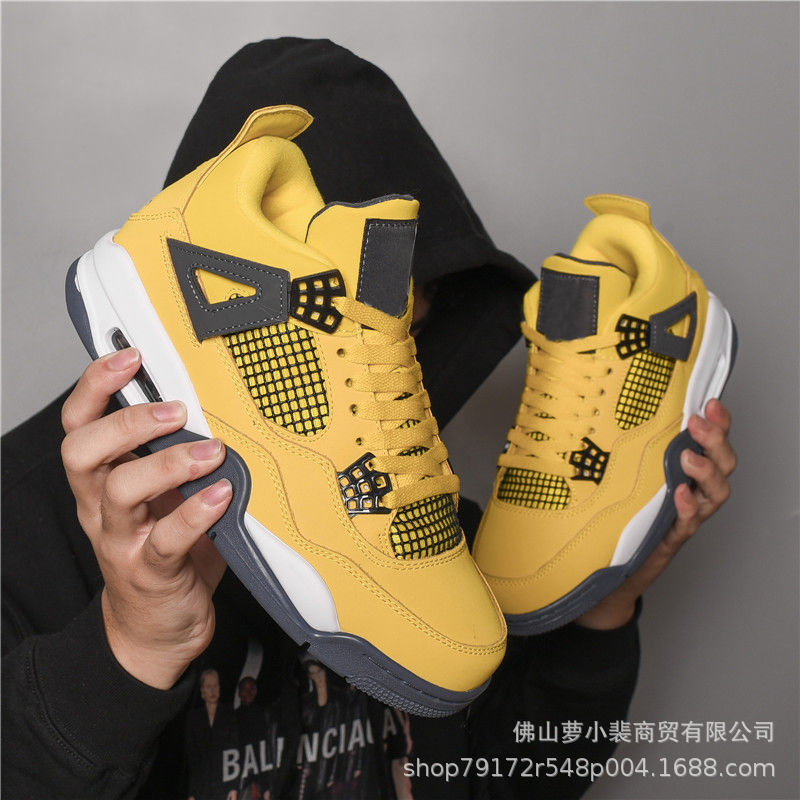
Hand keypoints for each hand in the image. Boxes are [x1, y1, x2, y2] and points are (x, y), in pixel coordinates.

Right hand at [61, 348, 231, 688]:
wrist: (157, 628)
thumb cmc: (166, 550)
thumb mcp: (164, 497)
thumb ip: (180, 455)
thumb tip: (218, 407)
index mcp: (103, 481)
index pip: (80, 424)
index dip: (95, 386)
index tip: (129, 358)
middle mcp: (103, 508)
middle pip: (83, 451)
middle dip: (126, 421)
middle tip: (174, 410)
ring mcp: (123, 541)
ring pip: (121, 491)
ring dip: (167, 463)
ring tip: (211, 453)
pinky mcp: (152, 571)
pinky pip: (168, 539)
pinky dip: (196, 512)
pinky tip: (222, 495)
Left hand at [577, 399, 735, 629]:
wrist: (605, 570)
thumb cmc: (612, 519)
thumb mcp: (615, 477)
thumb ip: (616, 450)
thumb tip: (588, 413)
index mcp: (679, 470)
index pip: (709, 442)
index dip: (717, 422)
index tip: (709, 402)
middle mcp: (689, 490)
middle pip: (723, 463)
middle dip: (715, 440)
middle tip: (697, 424)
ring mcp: (683, 515)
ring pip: (716, 492)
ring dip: (707, 470)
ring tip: (688, 457)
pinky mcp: (672, 538)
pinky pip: (690, 522)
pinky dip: (688, 507)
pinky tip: (680, 494)